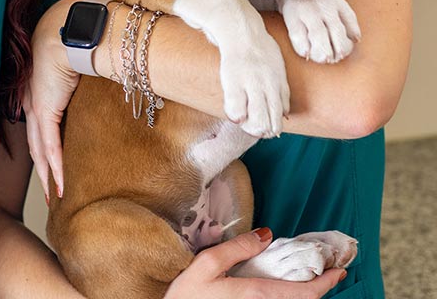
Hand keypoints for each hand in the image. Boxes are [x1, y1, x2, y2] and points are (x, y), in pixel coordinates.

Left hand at [23, 0, 82, 200]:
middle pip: (34, 142)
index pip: (38, 125)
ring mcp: (35, 105)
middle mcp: (31, 99)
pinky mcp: (44, 109)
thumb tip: (102, 79)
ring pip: (39, 149)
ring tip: (55, 195)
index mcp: (37, 87)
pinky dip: (55, 165)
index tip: (50, 165)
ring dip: (48, 174)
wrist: (68, 29)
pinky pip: (48, 144)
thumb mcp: (78, 62)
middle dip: (42, 169)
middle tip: (50, 191)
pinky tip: (59, 182)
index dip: (43, 147)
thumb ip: (84, 76)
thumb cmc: (76, 38)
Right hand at [163, 230, 346, 298]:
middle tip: (324, 270)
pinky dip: (288, 298)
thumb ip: (238, 248)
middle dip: (318, 288)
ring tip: (307, 279)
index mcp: (257, 295)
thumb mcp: (207, 264)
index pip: (305, 293)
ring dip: (304, 295)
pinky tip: (283, 288)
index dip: (326, 283)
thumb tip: (266, 234)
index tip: (339, 271)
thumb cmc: (187, 297)